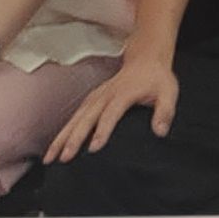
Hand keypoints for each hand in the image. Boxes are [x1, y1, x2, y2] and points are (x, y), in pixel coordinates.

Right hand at [49, 56, 176, 161]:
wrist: (145, 60)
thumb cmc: (157, 79)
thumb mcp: (168, 92)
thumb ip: (165, 111)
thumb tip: (160, 132)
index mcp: (123, 94)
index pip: (111, 114)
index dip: (102, 131)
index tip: (94, 148)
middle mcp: (105, 96)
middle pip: (86, 118)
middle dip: (74, 138)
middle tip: (64, 158)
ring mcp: (95, 97)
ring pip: (75, 118)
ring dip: (61, 137)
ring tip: (50, 157)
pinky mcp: (90, 100)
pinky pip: (74, 116)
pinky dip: (63, 131)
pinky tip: (55, 146)